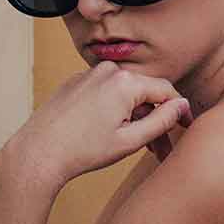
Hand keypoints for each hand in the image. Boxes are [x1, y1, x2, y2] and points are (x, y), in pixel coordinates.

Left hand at [2, 61, 193, 190]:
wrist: (37, 153)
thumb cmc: (82, 151)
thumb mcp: (130, 141)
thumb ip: (162, 121)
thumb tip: (182, 106)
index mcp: (125, 82)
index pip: (166, 90)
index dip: (180, 110)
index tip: (186, 127)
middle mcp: (108, 70)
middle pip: (145, 92)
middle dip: (156, 119)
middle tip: (160, 149)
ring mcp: (89, 74)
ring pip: (125, 93)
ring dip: (136, 115)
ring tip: (136, 145)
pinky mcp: (76, 83)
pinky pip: (105, 92)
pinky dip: (115, 109)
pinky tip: (112, 133)